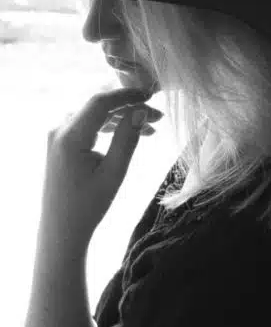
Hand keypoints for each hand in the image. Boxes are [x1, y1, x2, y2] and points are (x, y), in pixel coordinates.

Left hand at [38, 88, 162, 255]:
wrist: (60, 232)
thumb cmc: (88, 206)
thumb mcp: (114, 172)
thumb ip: (127, 137)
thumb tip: (140, 110)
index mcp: (70, 136)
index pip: (100, 102)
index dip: (127, 94)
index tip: (152, 95)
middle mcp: (59, 131)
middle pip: (98, 106)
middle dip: (128, 106)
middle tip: (157, 116)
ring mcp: (57, 137)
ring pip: (94, 114)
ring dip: (121, 117)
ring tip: (150, 127)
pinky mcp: (60, 145)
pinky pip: (87, 125)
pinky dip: (109, 125)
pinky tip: (129, 132)